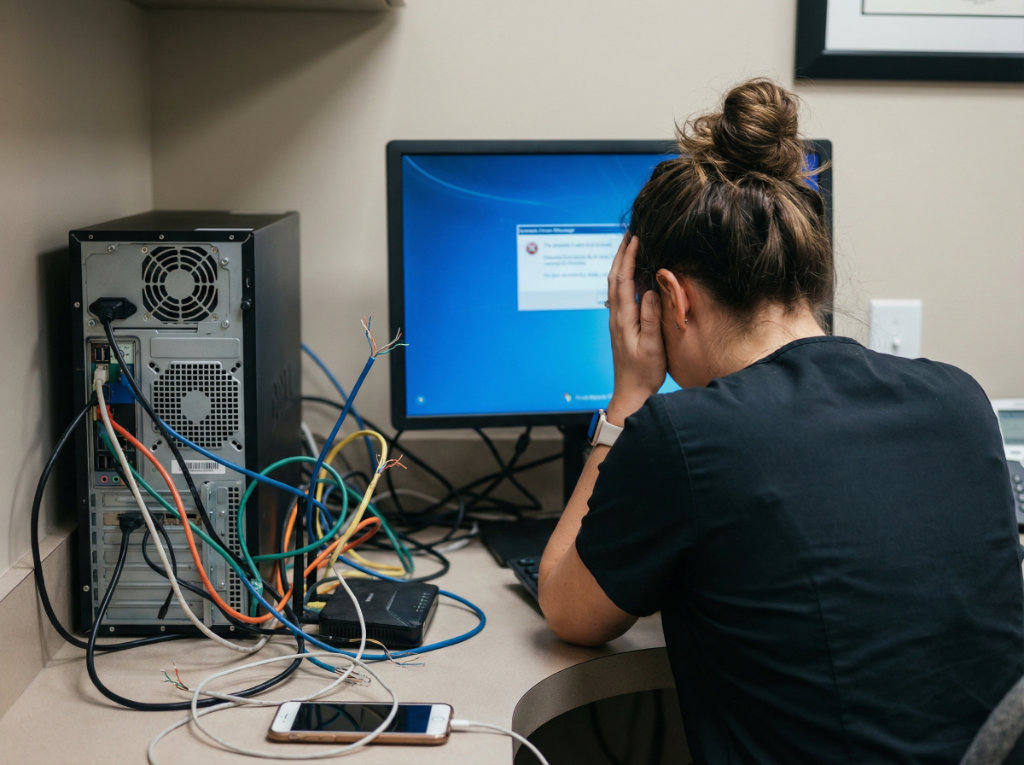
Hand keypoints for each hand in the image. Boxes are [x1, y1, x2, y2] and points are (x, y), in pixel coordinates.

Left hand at [606, 235, 665, 422]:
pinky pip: (622, 295)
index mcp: (624, 318)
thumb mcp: (653, 346)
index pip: (624, 279)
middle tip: (630, 233)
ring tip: (630, 247)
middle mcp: (617, 316)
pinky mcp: (622, 324)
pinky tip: (634, 274)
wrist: (631, 392)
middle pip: (615, 277)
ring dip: (622, 264)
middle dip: (621, 254)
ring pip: (616, 285)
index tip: (635, 237)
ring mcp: (618, 320)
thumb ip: (651, 319)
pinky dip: (626, 278)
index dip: (628, 257)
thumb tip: (650, 291)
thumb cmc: (644, 372)